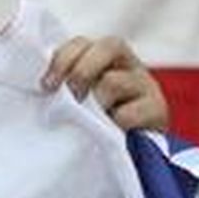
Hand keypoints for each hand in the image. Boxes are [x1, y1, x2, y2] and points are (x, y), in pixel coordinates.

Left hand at [42, 35, 169, 131]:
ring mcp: (145, 86)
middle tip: (69, 96)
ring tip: (89, 119)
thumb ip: (63, 88)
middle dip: (81, 70)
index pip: (83, 43)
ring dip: (95, 101)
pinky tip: (110, 131)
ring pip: (115, 81)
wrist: (131, 154)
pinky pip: (129, 112)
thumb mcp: (77, 102)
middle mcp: (128, 65)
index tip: (45, 85)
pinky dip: (114, 122)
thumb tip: (41, 87)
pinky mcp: (157, 110)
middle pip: (109, 46)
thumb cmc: (95, 125)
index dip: (63, 58)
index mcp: (104, 59)